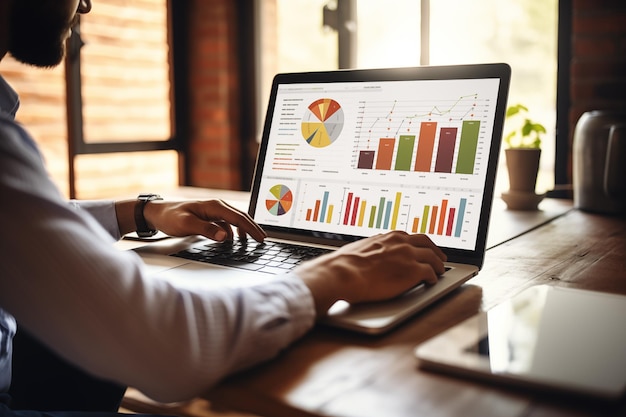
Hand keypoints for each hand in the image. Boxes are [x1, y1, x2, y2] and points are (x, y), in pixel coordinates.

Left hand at [144, 199, 266, 241]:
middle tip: (263, 240)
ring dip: (245, 230)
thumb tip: (225, 236)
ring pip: (235, 220)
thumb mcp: (187, 224)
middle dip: (253, 228)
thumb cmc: (170, 217)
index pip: (238, 218)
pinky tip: (235, 239)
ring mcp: (214, 211)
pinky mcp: (210, 217)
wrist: (156, 213)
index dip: (251, 229)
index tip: (261, 238)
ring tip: (253, 241)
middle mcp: (216, 206)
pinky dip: (235, 231)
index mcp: (214, 206)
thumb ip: (206, 230)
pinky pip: (227, 224)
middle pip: (240, 217)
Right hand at [293, 231, 446, 315]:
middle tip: (440, 258)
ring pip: (433, 258)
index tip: (422, 248)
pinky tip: (432, 282)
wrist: (343, 273)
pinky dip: (433, 277)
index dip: (420, 244)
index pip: (411, 237)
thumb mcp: (361, 249)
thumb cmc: (344, 265)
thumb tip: (368, 256)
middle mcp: (402, 242)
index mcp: (389, 236)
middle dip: (435, 250)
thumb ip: (372, 249)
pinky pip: (430, 273)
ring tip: (439, 272)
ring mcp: (409, 256)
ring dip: (438, 265)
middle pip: (427, 243)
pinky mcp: (413, 271)